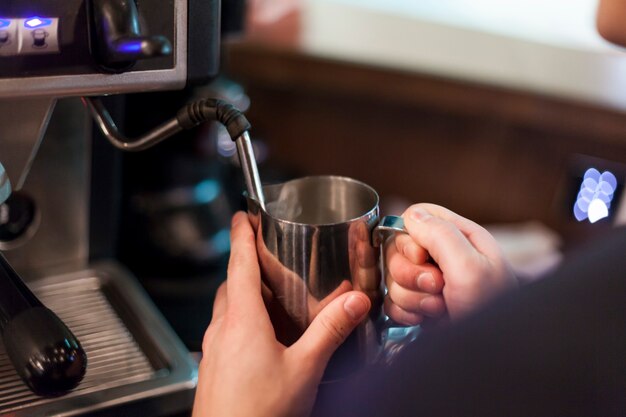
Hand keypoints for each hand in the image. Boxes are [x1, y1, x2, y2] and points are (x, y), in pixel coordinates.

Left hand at [192, 212, 371, 416]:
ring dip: (241, 293)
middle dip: (243, 263)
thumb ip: (330, 332)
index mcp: (241, 321)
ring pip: (225, 308)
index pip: (238, 264)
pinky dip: (239, 320)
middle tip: (262, 254)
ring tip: (266, 294)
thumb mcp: (304, 370)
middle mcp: (221, 331)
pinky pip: (223, 331)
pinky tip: (260, 339)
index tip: (242, 216)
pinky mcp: (212, 369)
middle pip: (230, 284)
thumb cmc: (257, 415)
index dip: (240, 236)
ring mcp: (213, 351)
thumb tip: (354, 302)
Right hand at [384, 204, 516, 323]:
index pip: (416, 217)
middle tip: (438, 287)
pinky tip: (426, 319)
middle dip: (411, 273)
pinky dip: (406, 313)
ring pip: (394, 278)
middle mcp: (442, 257)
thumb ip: (440, 234)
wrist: (491, 354)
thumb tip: (411, 215)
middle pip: (398, 249)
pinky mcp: (419, 306)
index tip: (421, 257)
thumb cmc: (491, 311)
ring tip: (439, 308)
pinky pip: (393, 302)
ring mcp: (429, 284)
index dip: (409, 238)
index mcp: (459, 237)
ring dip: (412, 297)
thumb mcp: (470, 267)